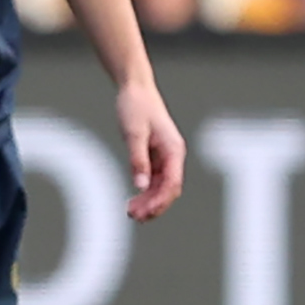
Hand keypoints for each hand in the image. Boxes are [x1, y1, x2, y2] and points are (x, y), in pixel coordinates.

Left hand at [119, 80, 188, 221]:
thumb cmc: (136, 107)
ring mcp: (165, 156)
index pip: (172, 183)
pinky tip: (133, 200)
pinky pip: (154, 180)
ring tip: (130, 212)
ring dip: (148, 201)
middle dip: (154, 205)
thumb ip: (138, 160)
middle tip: (133, 217)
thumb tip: (141, 186)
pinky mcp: (155, 155)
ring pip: (161, 187)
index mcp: (174, 150)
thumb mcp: (134, 134)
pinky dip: (145, 192)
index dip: (160, 201)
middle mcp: (173, 155)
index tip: (143, 213)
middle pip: (169, 189)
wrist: (135, 88)